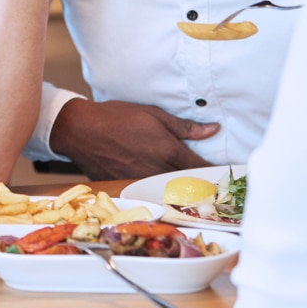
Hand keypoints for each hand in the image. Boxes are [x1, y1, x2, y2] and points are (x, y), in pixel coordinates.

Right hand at [49, 98, 218, 180]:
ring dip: (179, 190)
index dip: (215, 172)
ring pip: (169, 192)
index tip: (225, 174)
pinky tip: (160, 186)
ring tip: (187, 187)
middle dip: (200, 184)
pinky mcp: (128, 188)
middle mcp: (158, 170)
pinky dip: (158, 191)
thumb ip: (185, 127)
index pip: (202, 168)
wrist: (81, 130)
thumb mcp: (153, 114)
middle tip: (209, 184)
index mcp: (169, 151)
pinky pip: (149, 193)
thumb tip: (213, 130)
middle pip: (189, 185)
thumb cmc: (117, 117)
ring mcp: (142, 182)